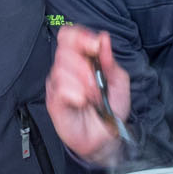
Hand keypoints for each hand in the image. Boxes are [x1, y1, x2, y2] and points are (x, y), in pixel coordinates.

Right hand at [44, 24, 131, 166]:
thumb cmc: (110, 108)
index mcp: (80, 59)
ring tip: (92, 96)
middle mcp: (65, 69)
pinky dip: (75, 93)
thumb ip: (110, 61)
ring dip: (83, 82)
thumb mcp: (119, 82)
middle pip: (65, 50)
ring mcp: (57, 85)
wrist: (107, 137)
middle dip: (86, 65)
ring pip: (62, 69)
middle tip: (96, 83)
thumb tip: (104, 38)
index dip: (80, 36)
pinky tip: (82, 101)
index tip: (95, 46)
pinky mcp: (53, 102)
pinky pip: (60, 88)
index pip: (69, 36)